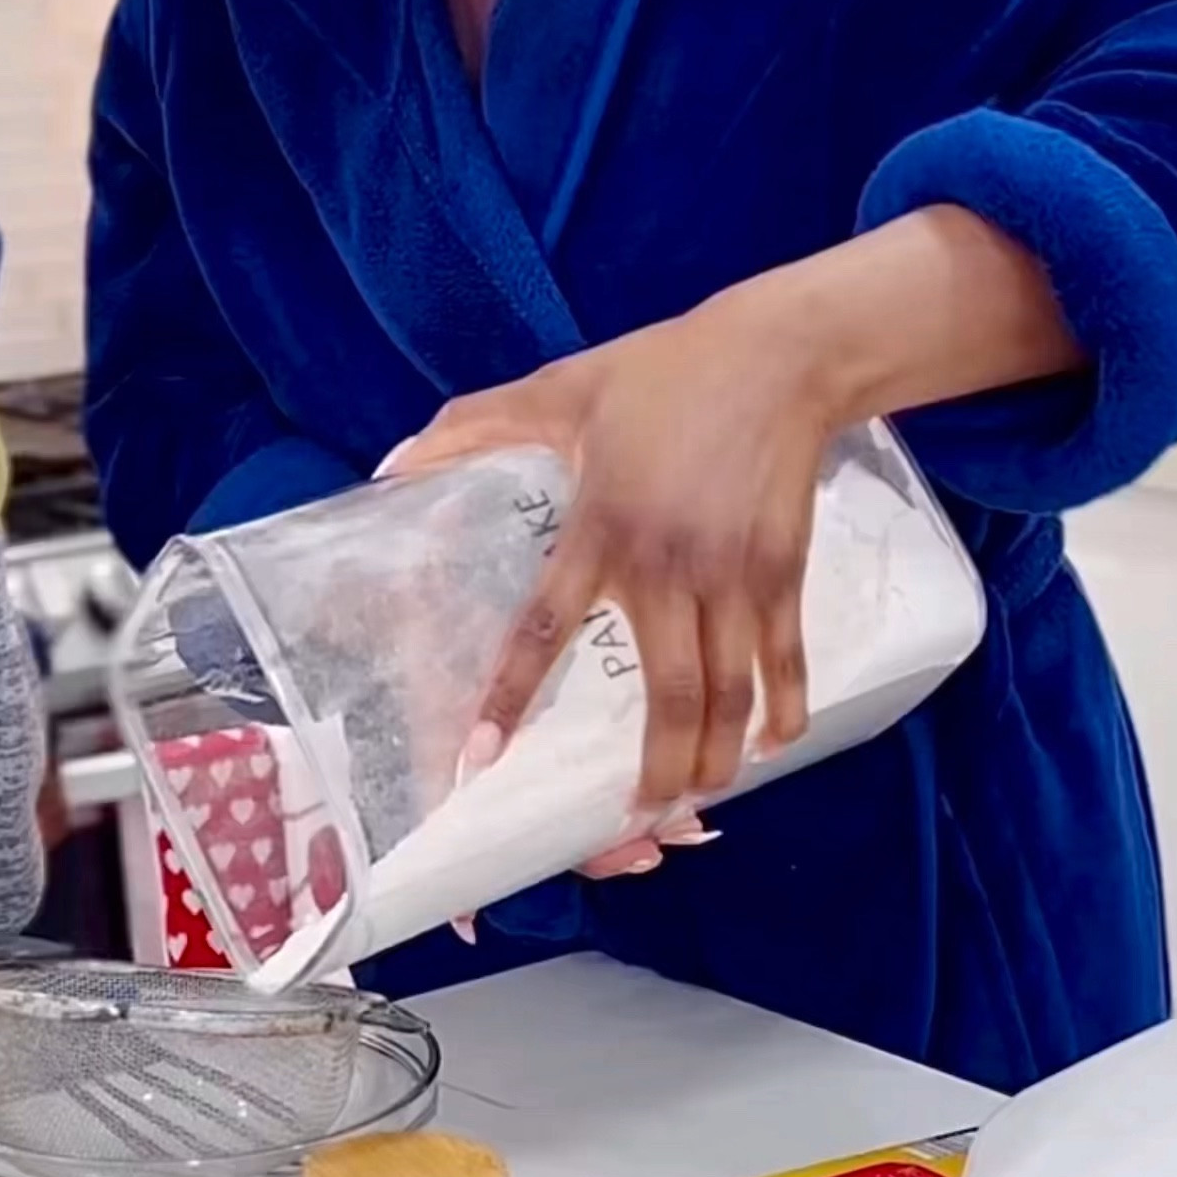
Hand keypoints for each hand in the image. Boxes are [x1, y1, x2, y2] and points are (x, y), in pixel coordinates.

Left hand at [384, 277, 837, 831]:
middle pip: (667, 696)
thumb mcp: (561, 389)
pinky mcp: (782, 570)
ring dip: (715, 759)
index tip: (484, 758)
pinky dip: (784, 712)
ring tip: (697, 800)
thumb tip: (390, 462)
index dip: (511, 698)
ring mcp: (731, 574)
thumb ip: (474, 425)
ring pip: (728, 695)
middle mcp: (666, 565)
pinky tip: (771, 746)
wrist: (777, 355)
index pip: (545, 630)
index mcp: (600, 526)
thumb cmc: (662, 373)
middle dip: (655, 773)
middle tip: (636, 822)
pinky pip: (786, 660)